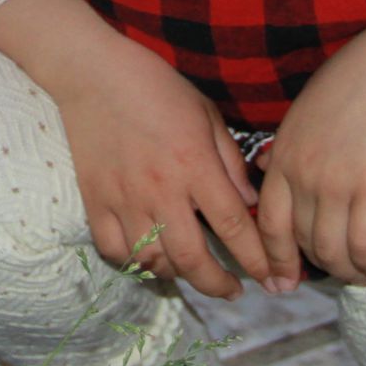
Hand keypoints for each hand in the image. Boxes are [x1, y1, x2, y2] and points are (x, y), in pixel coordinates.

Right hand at [0, 0, 272, 300]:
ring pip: (154, 261)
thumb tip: (249, 203)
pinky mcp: (95, 202)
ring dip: (179, 274)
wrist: (93, 73)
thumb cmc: (156, 87)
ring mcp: (124, 199)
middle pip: (194, 260)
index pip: (234, 227)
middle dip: (219, 285)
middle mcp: (161, 190)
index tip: (271, 278)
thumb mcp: (207, 115)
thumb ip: (230, 163)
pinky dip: (135, 262)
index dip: (257, 260)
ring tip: (193, 269)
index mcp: (195, 165)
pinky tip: (150, 255)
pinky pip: (116, 250)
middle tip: (234, 291)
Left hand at [254, 19, 365, 287]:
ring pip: (332, 250)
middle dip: (318, 265)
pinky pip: (365, 245)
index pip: (268, 222)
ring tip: (360, 274)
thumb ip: (288, 144)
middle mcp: (304, 174)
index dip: (274, 258)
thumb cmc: (363, 81)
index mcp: (285, 155)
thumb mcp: (309, 109)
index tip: (281, 282)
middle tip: (337, 273)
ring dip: (346, 270)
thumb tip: (265, 166)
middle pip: (303, 241)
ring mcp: (337, 183)